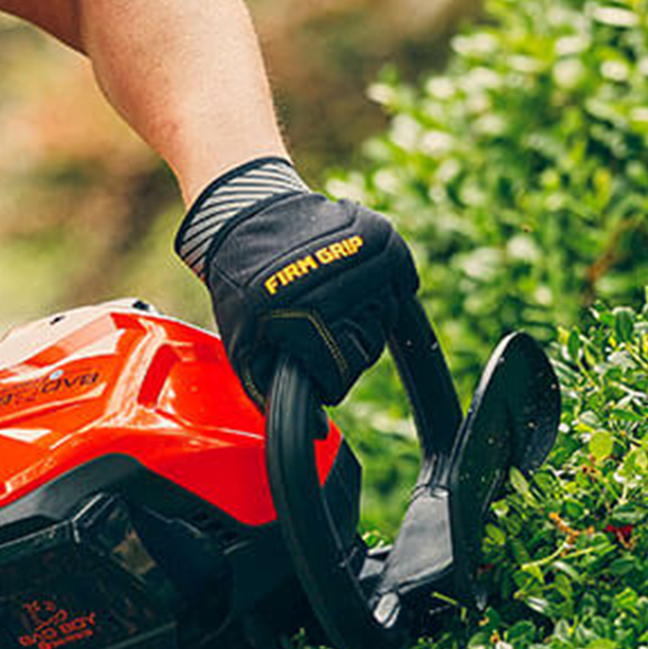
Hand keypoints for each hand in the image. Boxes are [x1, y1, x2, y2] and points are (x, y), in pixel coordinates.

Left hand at [176, 158, 418, 404]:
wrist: (248, 218)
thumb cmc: (244, 287)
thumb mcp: (243, 343)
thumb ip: (271, 390)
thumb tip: (318, 430)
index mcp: (302, 313)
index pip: (340, 374)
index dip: (326, 378)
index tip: (312, 362)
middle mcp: (337, 285)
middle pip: (368, 349)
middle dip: (346, 347)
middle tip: (317, 325)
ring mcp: (363, 258)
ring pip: (386, 318)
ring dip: (364, 316)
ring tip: (330, 297)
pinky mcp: (381, 238)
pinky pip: (404, 282)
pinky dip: (388, 286)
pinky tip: (359, 283)